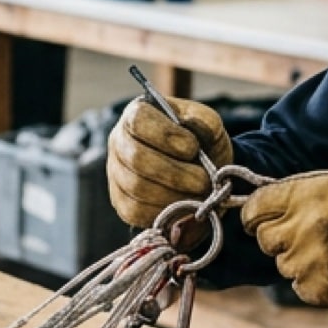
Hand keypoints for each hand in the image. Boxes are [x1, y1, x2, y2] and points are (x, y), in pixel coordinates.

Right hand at [107, 96, 232, 227]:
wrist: (202, 172)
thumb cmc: (203, 144)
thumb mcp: (210, 126)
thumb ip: (205, 123)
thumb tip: (191, 132)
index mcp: (138, 114)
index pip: (139, 120)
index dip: (165, 135)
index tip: (193, 148)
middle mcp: (119, 141)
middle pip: (136, 158)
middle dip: (175, 173)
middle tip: (204, 182)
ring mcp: (116, 173)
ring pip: (137, 187)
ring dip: (174, 195)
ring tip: (200, 197)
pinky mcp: (121, 202)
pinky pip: (136, 211)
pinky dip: (165, 213)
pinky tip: (185, 208)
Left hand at [239, 168, 327, 307]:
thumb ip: (305, 191)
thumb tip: (275, 199)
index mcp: (306, 194)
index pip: (254, 208)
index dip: (256, 215)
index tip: (261, 220)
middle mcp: (301, 226)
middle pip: (265, 239)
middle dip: (280, 238)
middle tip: (309, 237)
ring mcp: (308, 261)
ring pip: (283, 264)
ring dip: (300, 260)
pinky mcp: (318, 289)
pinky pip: (300, 286)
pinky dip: (315, 282)